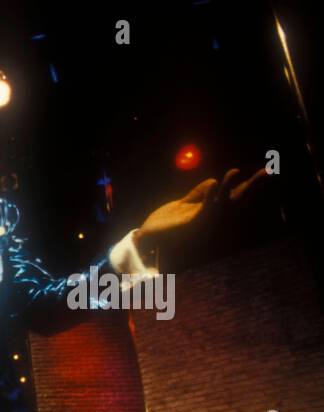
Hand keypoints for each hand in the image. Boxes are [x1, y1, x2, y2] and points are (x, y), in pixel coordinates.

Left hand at [135, 168, 267, 254]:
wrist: (146, 236)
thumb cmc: (166, 223)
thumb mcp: (184, 204)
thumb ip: (198, 194)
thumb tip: (213, 181)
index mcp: (211, 211)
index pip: (235, 196)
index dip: (250, 184)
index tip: (268, 171)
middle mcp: (212, 219)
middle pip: (237, 201)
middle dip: (253, 187)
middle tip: (269, 171)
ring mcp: (203, 222)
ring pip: (222, 204)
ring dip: (229, 188)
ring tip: (235, 172)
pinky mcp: (191, 225)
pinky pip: (204, 210)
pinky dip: (210, 197)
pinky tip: (214, 182)